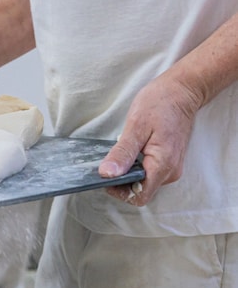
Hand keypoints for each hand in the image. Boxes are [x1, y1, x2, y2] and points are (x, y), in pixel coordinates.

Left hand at [98, 74, 202, 205]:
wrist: (181, 91)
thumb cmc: (160, 104)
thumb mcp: (136, 126)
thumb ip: (123, 153)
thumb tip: (107, 174)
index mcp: (163, 165)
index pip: (139, 195)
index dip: (119, 191)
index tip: (105, 176)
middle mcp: (170, 172)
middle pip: (141, 190)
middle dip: (121, 182)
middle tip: (107, 161)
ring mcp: (171, 167)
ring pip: (144, 182)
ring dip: (127, 174)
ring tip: (118, 154)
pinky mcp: (168, 161)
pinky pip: (148, 172)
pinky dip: (135, 167)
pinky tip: (128, 152)